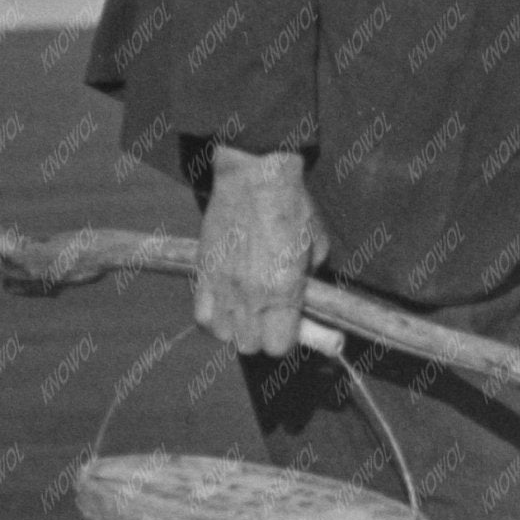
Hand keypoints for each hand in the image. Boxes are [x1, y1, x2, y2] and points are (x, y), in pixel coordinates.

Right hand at [197, 145, 329, 355]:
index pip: (279, 346)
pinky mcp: (203, 272)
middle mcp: (249, 294)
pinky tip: (226, 304)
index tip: (292, 325)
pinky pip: (202, 316)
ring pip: (224, 334)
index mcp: (282, 289)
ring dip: (237, 328)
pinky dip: (214, 317)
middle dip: (263, 336)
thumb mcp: (317, 246)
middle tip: (271, 316)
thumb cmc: (293, 206)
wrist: (255, 173)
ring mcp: (222, 285)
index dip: (288, 339)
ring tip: (247, 309)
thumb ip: (310, 283)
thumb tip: (304, 304)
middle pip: (250, 345)